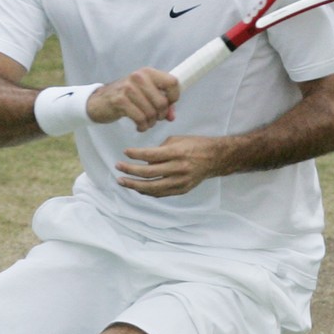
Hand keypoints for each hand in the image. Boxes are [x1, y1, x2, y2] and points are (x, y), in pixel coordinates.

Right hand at [87, 68, 179, 131]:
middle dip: (160, 115)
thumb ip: (161, 102)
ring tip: (146, 123)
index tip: (168, 105)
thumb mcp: (144, 94)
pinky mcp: (120, 101)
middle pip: (162, 102)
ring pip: (151, 112)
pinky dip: (142, 126)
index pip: (172, 82)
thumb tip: (171, 116)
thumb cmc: (125, 97)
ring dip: (150, 122)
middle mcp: (138, 77)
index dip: (174, 97)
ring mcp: (128, 88)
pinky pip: (140, 118)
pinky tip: (139, 126)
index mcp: (147, 72)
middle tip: (155, 119)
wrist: (99, 101)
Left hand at [116, 135, 230, 197]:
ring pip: (153, 187)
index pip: (151, 155)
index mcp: (177, 153)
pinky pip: (161, 193)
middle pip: (149, 173)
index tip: (125, 152)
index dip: (136, 155)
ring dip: (134, 185)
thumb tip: (144, 160)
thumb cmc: (195, 145)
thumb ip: (159, 149)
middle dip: (130, 170)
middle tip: (118, 167)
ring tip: (122, 181)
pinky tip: (137, 187)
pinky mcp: (182, 190)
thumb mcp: (177, 140)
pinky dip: (147, 191)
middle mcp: (179, 169)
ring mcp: (181, 182)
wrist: (215, 158)